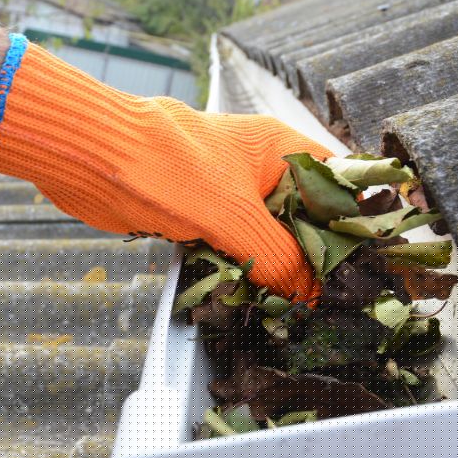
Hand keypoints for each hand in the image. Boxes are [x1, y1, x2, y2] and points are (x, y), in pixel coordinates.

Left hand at [0, 35, 333, 300]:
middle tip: (329, 299)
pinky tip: (253, 298)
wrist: (93, 159)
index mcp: (280, 150)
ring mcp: (230, 193)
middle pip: (304, 215)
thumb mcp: (232, 215)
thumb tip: (307, 292)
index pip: (338, 183)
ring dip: (277, 268)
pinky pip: (234, 246)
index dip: (354, 222)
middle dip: (314, 255)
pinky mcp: (201, 215)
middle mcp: (260, 169)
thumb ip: (275, 254)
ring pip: (268, 235)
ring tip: (297, 307)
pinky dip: (242, 269)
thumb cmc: (165, 169)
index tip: (364, 265)